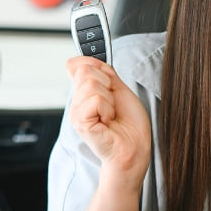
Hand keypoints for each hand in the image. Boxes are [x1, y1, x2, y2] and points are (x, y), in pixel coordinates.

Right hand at [66, 56, 151, 189]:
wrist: (134, 149)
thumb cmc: (130, 126)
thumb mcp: (118, 89)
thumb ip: (103, 73)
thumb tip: (83, 60)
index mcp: (84, 93)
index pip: (78, 65)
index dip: (98, 68)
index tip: (109, 82)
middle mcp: (76, 102)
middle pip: (85, 71)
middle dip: (107, 84)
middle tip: (112, 105)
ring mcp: (76, 113)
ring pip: (90, 84)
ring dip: (108, 99)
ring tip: (110, 115)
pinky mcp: (80, 122)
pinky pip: (95, 100)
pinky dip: (107, 108)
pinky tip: (107, 121)